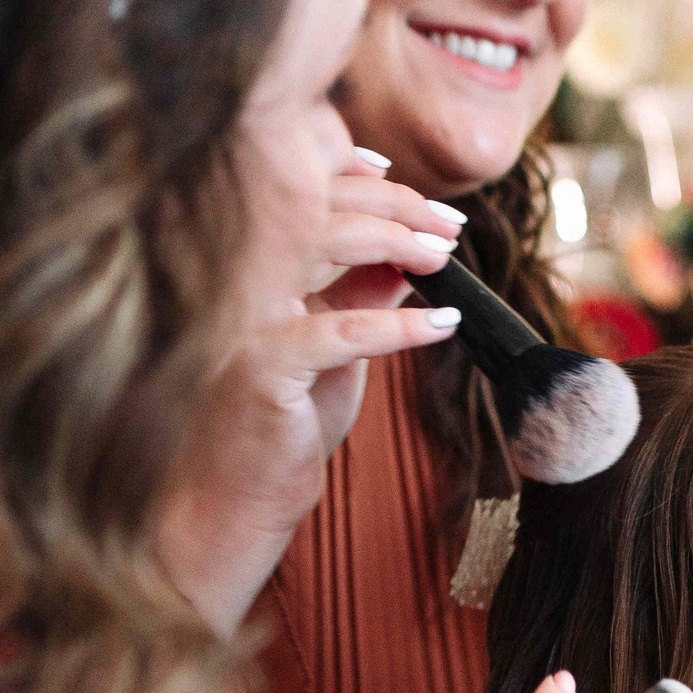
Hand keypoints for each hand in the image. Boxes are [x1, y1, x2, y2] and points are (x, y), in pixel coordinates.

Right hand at [156, 150, 468, 632]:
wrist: (240, 502)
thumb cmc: (287, 429)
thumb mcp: (341, 352)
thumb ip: (364, 299)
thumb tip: (410, 257)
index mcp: (259, 273)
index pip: (311, 203)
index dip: (374, 191)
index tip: (434, 208)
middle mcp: (244, 283)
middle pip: (318, 210)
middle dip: (396, 207)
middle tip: (451, 225)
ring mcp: (246, 319)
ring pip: (322, 248)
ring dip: (396, 245)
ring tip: (446, 259)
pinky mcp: (261, 366)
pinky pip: (338, 330)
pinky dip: (398, 325)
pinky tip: (443, 322)